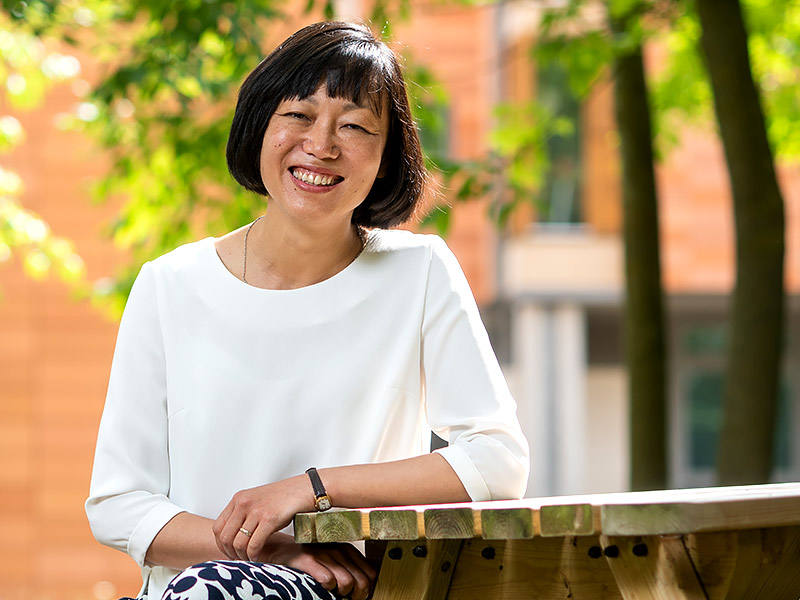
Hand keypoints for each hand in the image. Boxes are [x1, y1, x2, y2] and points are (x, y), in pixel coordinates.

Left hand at [212, 475, 312, 561]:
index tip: (229, 552)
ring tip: (250, 559)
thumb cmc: (285, 497)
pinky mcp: (269, 519)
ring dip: (242, 556)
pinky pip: (253, 545)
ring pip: (238, 543)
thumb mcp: (258, 500)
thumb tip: (235, 534)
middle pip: (225, 537)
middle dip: (230, 553)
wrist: (306, 488)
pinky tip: (258, 557)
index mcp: (239, 498)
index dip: (221, 545)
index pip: (218, 527)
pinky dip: (253, 555)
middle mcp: (244, 503)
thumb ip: (244, 513)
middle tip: (239, 560)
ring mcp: (256, 511)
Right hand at [262, 533, 376, 599]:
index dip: (368, 589)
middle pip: (362, 581)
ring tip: (334, 592)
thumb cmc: (311, 559)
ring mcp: (324, 554)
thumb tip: (365, 588)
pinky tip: (322, 586)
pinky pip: (327, 579)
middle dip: (357, 595)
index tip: (359, 596)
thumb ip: (349, 569)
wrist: (282, 550)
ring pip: (347, 582)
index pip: (371, 573)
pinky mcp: (309, 560)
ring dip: (342, 593)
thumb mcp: (334, 560)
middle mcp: (339, 550)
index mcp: (348, 549)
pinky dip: (327, 587)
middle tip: (347, 598)